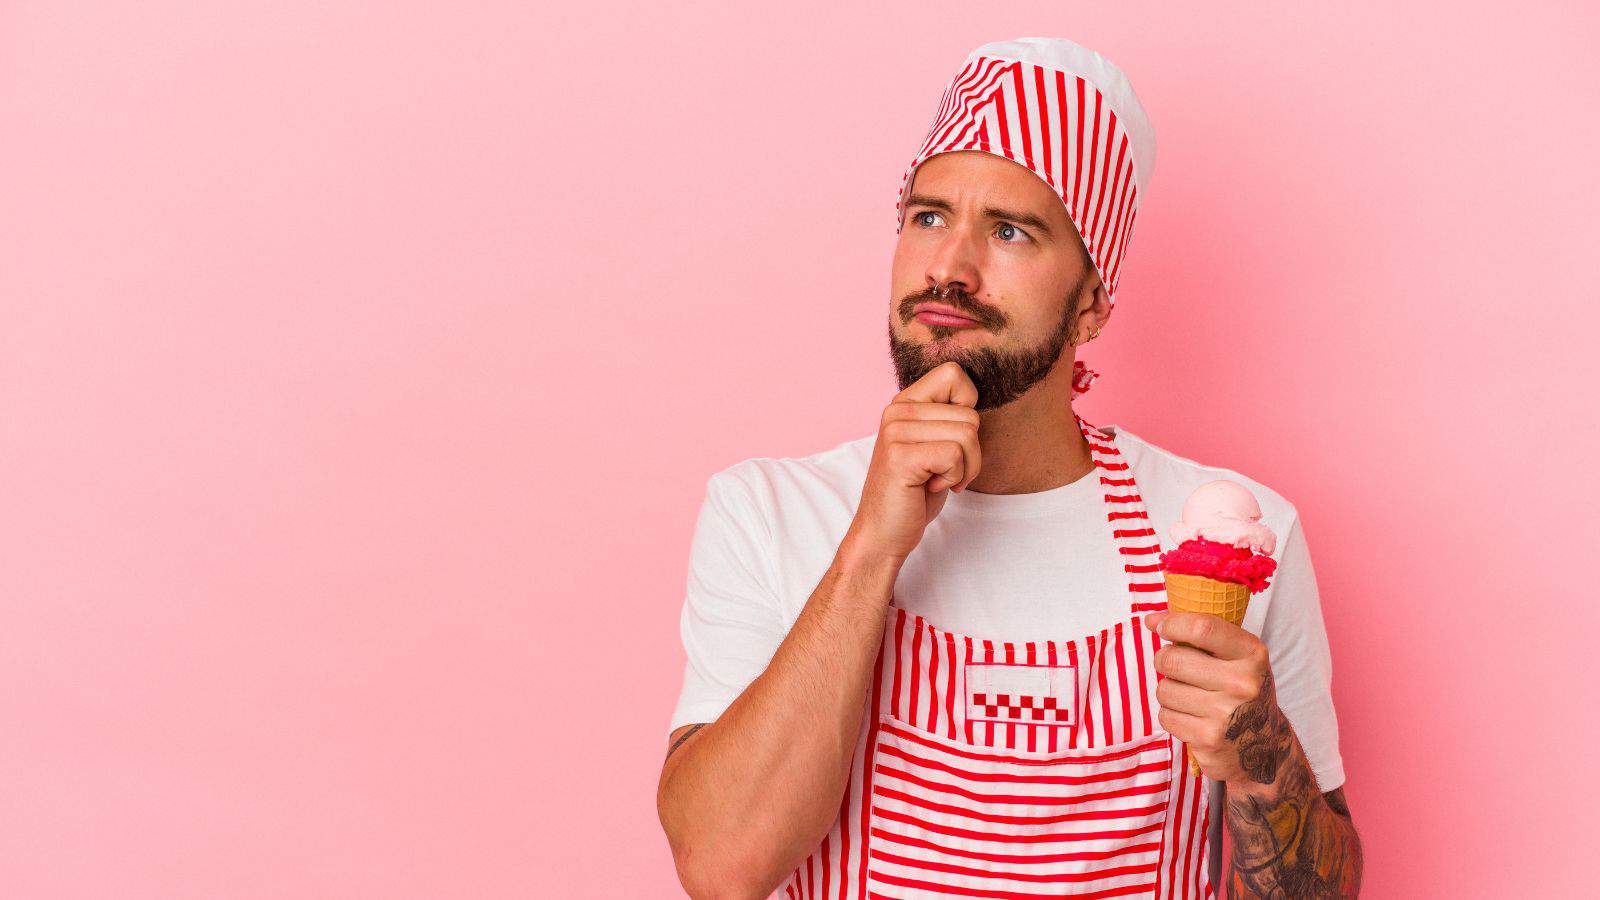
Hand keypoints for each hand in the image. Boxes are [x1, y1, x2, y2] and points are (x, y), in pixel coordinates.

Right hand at [844, 361, 980, 562]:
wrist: (883, 532)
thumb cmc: (914, 492)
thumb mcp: (933, 445)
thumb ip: (948, 419)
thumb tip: (976, 403)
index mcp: (904, 402)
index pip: (954, 374)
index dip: (968, 408)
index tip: (950, 439)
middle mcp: (896, 411)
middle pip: (970, 415)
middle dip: (971, 452)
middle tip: (945, 471)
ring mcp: (895, 432)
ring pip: (967, 435)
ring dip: (965, 468)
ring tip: (938, 480)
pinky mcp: (900, 456)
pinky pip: (955, 455)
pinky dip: (954, 478)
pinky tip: (931, 487)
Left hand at [1143, 609, 1292, 785]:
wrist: (1265, 748)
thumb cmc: (1243, 693)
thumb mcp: (1240, 659)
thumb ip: (1205, 637)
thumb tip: (1153, 620)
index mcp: (1252, 655)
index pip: (1202, 628)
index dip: (1172, 623)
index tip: (1156, 623)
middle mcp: (1242, 683)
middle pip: (1173, 659)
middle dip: (1164, 659)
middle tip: (1172, 665)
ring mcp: (1225, 713)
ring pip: (1164, 689)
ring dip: (1168, 691)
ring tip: (1189, 696)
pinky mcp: (1208, 739)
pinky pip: (1166, 717)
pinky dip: (1171, 716)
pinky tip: (1191, 717)